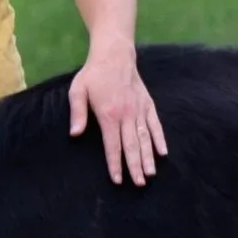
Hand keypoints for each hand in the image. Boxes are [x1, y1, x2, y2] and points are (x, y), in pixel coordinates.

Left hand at [68, 42, 167, 185]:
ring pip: (145, 137)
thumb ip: (77, 113)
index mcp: (109, 114)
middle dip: (135, 166)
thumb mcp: (78, 90)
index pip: (113, 144)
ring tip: (150, 174)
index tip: (118, 179)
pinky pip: (155, 124)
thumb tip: (74, 134)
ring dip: (148, 157)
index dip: (115, 163)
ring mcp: (139, 109)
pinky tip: (162, 153)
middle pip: (132, 145)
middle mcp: (126, 114)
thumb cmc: (93, 74)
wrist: (115, 53)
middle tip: (139, 184)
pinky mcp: (147, 104)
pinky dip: (159, 138)